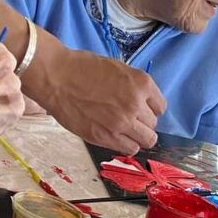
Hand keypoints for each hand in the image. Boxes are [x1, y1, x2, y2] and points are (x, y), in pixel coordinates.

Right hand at [24, 35, 165, 151]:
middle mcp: (136, 104)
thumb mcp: (118, 68)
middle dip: (142, 122)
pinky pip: (129, 149)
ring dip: (137, 136)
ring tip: (123, 130)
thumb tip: (141, 103)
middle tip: (128, 119)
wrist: (57, 77)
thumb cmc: (82, 68)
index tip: (141, 109)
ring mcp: (122, 122)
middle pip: (153, 124)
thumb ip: (133, 87)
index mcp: (141, 83)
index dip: (150, 108)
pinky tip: (116, 136)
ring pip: (146, 140)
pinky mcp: (106, 136)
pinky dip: (126, 145)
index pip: (161, 106)